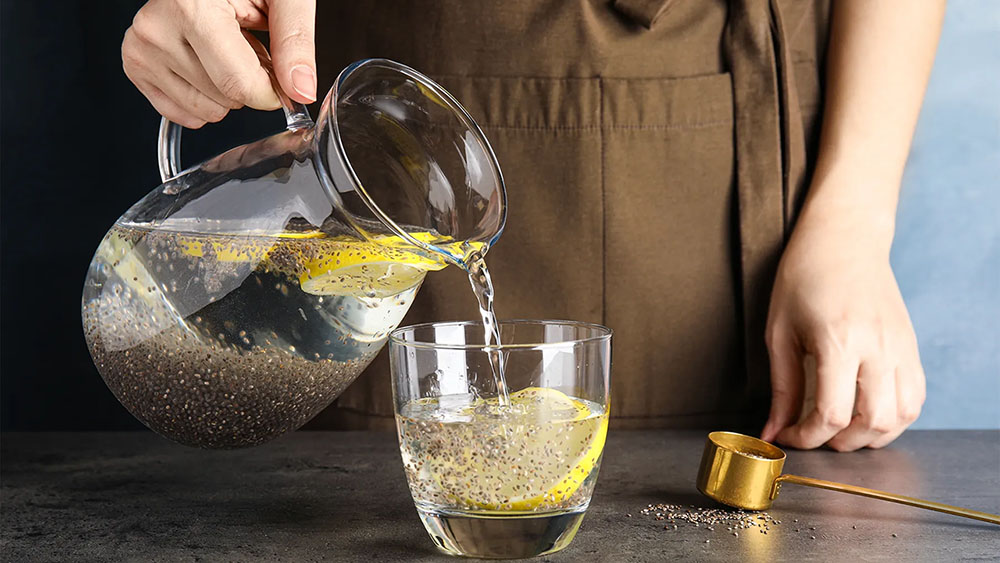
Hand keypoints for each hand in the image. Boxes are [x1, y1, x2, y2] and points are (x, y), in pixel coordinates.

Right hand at [122, 0, 315, 127]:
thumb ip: (295, 40)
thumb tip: (300, 91)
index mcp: (191, 7)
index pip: (239, 84)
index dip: (272, 91)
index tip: (281, 77)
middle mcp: (156, 28)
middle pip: (225, 99)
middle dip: (249, 84)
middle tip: (246, 44)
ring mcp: (141, 49)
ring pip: (204, 111)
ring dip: (226, 91)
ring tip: (225, 50)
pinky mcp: (136, 65)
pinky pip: (181, 114)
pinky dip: (204, 99)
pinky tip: (206, 65)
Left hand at [760, 210, 924, 451]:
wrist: (844, 239)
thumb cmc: (804, 278)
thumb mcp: (780, 331)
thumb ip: (781, 386)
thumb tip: (773, 430)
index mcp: (838, 341)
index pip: (831, 413)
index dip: (807, 436)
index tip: (790, 436)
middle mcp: (877, 347)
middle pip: (871, 421)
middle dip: (841, 442)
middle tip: (816, 436)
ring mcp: (900, 347)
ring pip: (902, 415)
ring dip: (872, 435)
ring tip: (842, 430)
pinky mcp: (911, 346)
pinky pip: (915, 397)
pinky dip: (894, 418)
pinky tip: (867, 414)